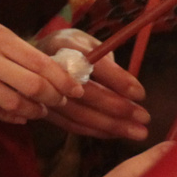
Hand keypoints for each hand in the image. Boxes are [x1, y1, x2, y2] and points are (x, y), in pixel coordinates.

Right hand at [36, 28, 150, 140]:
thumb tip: (129, 91)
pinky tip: (115, 134)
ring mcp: (43, 91)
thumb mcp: (89, 42)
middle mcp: (50, 68)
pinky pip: (71, 125)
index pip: (94, 64)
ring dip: (110, 126)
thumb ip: (107, 61)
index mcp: (65, 44)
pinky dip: (95, 131)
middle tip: (145, 117)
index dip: (117, 80)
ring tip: (138, 132)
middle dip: (117, 108)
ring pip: (79, 113)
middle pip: (85, 93)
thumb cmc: (71, 49)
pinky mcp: (43, 110)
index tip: (140, 94)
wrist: (31, 58)